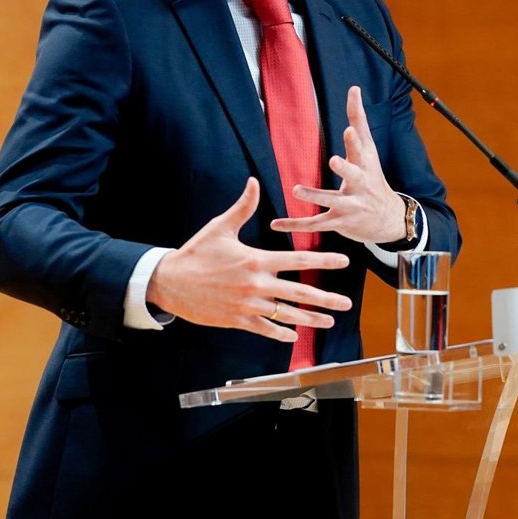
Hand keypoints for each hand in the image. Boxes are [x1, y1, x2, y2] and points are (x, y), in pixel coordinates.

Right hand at [146, 178, 352, 341]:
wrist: (170, 281)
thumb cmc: (196, 252)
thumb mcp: (220, 227)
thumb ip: (243, 207)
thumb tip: (254, 182)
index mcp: (256, 259)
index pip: (298, 259)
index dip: (323, 260)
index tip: (344, 261)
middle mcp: (256, 284)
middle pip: (299, 292)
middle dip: (326, 298)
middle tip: (347, 302)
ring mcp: (247, 305)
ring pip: (286, 314)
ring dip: (310, 319)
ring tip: (329, 321)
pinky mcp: (237, 320)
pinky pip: (265, 329)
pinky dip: (281, 333)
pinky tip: (294, 336)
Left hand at [270, 85, 405, 244]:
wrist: (389, 220)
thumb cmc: (374, 178)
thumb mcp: (369, 150)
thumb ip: (358, 120)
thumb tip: (354, 88)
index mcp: (365, 164)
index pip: (361, 148)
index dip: (355, 139)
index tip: (349, 129)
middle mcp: (360, 184)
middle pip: (353, 175)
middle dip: (345, 168)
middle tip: (334, 160)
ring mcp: (350, 205)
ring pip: (332, 200)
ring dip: (314, 196)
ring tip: (296, 190)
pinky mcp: (339, 222)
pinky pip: (315, 224)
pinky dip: (295, 224)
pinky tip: (276, 224)